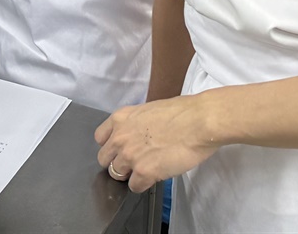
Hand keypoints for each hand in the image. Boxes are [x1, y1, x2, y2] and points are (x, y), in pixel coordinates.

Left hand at [94, 95, 219, 193]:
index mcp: (120, 118)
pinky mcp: (143, 172)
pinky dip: (142, 185)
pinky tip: (153, 178)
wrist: (198, 122)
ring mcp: (130, 156)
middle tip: (132, 163)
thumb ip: (136, 124)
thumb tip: (139, 135)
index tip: (120, 149)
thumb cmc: (181, 112)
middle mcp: (120, 137)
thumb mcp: (148, 111)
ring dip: (129, 175)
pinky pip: (134, 186)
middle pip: (104, 159)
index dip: (111, 146)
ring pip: (116, 174)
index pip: (100, 138)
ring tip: (144, 171)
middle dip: (117, 162)